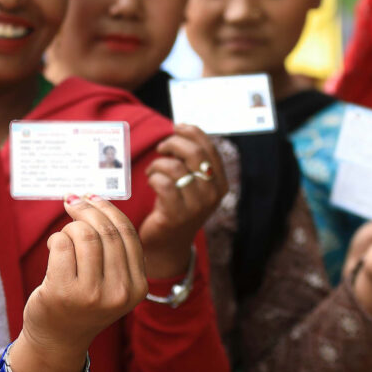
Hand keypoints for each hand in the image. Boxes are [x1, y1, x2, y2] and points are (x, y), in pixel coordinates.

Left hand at [20, 195, 147, 364]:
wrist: (57, 340)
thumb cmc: (83, 302)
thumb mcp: (112, 281)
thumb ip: (113, 248)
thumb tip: (94, 198)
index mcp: (138, 287)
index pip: (127, 233)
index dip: (108, 209)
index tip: (92, 196)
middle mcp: (119, 292)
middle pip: (106, 231)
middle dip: (86, 209)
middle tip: (72, 200)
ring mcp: (92, 294)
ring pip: (83, 234)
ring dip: (69, 228)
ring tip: (63, 238)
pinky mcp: (63, 292)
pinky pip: (61, 244)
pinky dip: (55, 240)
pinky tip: (53, 250)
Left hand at [139, 124, 226, 277]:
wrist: (167, 244)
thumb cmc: (176, 206)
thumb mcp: (191, 183)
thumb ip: (191, 161)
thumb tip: (180, 130)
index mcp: (220, 183)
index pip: (209, 147)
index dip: (191, 132)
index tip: (176, 127)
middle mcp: (212, 194)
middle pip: (194, 153)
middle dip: (173, 143)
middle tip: (161, 148)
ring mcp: (196, 206)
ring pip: (175, 168)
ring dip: (158, 164)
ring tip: (153, 171)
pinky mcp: (176, 215)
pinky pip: (163, 184)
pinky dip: (153, 177)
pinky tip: (151, 181)